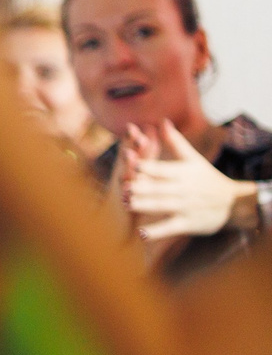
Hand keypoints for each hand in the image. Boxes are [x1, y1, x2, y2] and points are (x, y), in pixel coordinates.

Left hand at [125, 121, 247, 238]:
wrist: (232, 203)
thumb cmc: (207, 178)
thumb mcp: (193, 159)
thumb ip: (175, 142)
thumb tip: (163, 120)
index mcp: (183, 173)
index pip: (162, 169)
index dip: (147, 166)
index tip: (131, 162)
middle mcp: (184, 189)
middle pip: (159, 188)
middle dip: (141, 188)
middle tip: (121, 188)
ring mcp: (185, 207)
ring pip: (162, 206)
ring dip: (144, 206)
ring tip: (127, 204)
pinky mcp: (188, 223)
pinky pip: (170, 227)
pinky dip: (157, 231)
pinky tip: (141, 234)